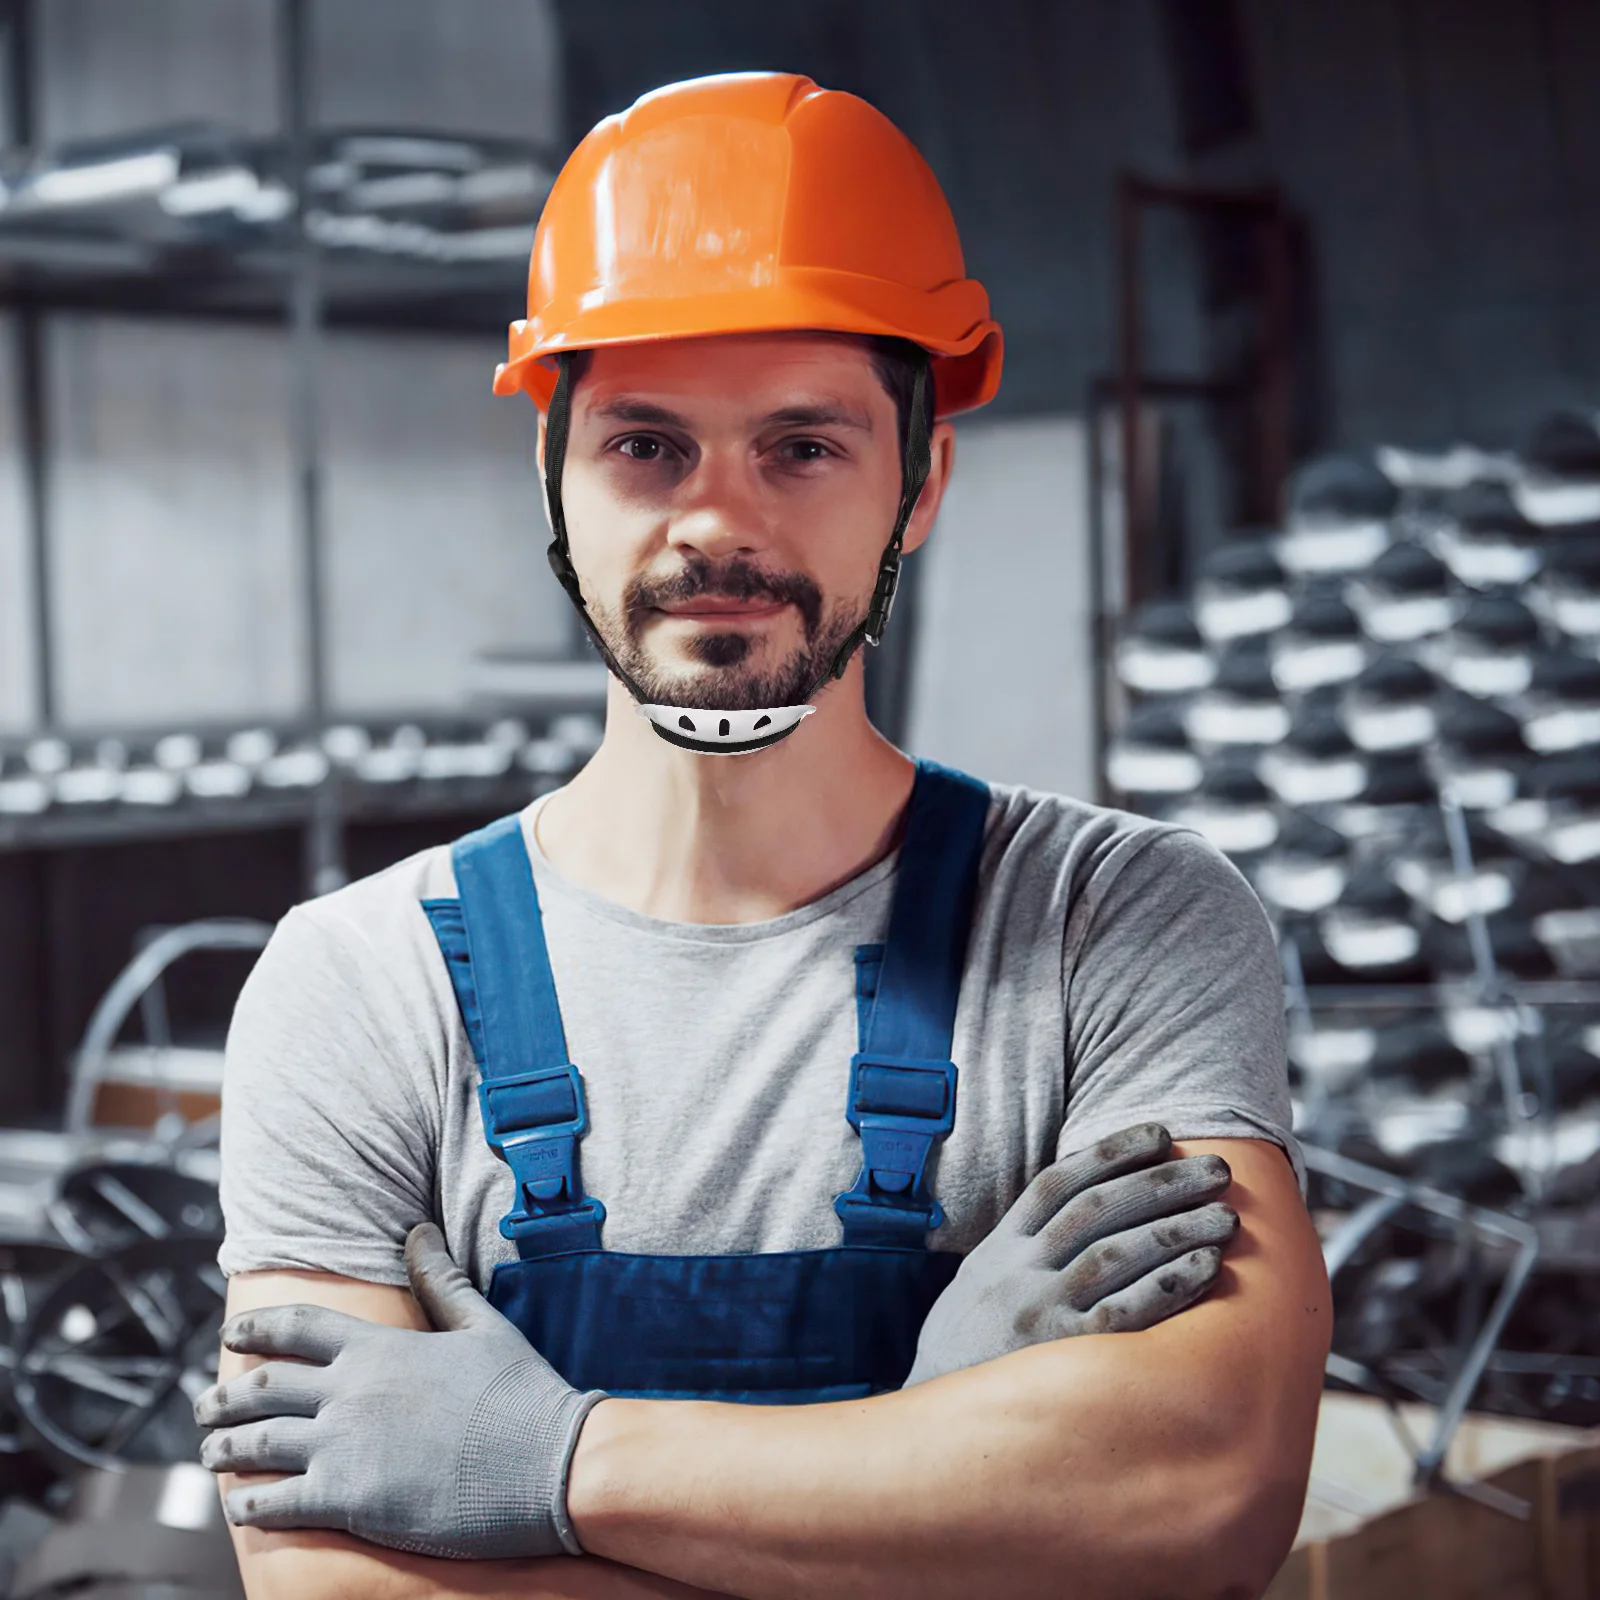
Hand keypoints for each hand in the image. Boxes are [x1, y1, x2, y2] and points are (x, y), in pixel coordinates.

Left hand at [194, 1224, 604, 1559]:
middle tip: (204, 1406)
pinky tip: (240, 1506)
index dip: (256, 1328)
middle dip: (223, 1397)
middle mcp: (351, 1391)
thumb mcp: (483, 1325)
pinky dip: (248, 1504)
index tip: (232, 1335)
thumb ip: (442, 1280)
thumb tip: (418, 1231)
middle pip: (263, 1387)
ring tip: (210, 1454)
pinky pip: (276, 1503)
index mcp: (379, 1347)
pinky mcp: (350, 1500)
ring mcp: (345, 1446)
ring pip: (258, 1444)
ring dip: (224, 1449)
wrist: (549, 1461)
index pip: (297, 1328)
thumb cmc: (523, 1393)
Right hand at [905, 1123, 1237, 1384]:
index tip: (1160, 1134)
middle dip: (1163, 1182)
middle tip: (1216, 1168)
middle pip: (1099, 1209)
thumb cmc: (965, 1355)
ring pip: (1118, 1252)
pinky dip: (1169, 1286)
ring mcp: (1041, 1312)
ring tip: (1226, 1215)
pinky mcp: (1065, 1358)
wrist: (932, 1432)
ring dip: (1178, 1228)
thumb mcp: (977, 1288)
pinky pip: (1128, 1313)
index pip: (1058, 1181)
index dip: (1111, 1152)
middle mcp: (1020, 1272)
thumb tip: (1076, 1211)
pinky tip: (1207, 1269)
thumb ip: (1020, 1250)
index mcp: (999, 1249)